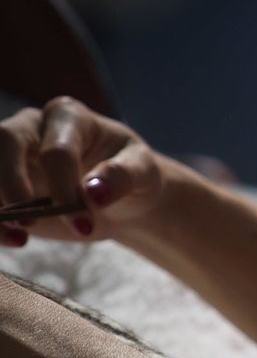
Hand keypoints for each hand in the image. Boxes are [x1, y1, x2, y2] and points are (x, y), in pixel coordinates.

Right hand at [0, 96, 165, 245]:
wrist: (122, 197)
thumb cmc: (133, 175)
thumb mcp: (143, 172)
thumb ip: (121, 176)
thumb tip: (94, 192)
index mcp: (69, 117)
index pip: (56, 149)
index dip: (64, 187)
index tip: (83, 223)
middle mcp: (31, 127)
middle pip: (4, 140)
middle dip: (13, 184)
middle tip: (31, 222)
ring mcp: (11, 154)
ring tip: (19, 234)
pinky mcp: (3, 182)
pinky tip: (16, 240)